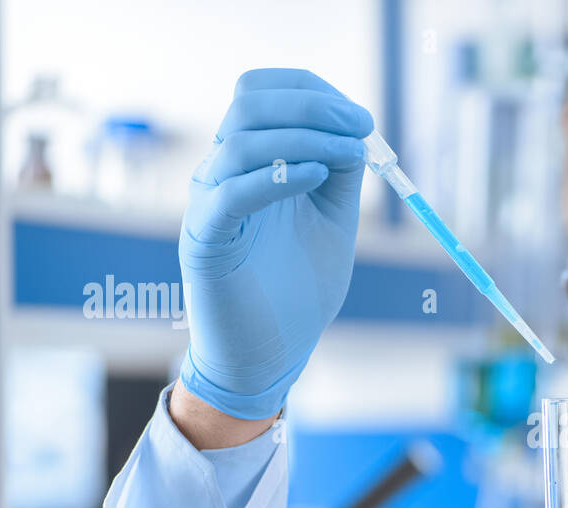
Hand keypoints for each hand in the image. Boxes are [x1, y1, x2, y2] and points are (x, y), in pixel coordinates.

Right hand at [178, 68, 373, 419]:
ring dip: (303, 137)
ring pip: (240, 140)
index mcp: (251, 161)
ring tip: (349, 155)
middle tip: (360, 128)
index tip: (362, 119)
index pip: (262, 94)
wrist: (272, 354)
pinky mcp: (205, 239)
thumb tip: (357, 131)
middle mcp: (223, 172)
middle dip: (311, 106)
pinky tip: (316, 178)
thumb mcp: (333, 220)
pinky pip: (231, 192)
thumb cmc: (298, 289)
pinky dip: (275, 176)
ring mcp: (209, 202)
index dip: (312, 92)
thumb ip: (341, 175)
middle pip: (249, 104)